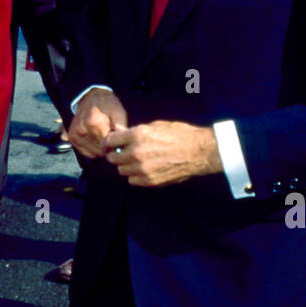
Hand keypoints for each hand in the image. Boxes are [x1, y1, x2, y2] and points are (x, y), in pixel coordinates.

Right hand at [67, 87, 129, 157]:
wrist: (91, 96)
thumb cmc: (107, 104)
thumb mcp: (118, 112)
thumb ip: (121, 127)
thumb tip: (123, 142)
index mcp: (94, 123)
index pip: (107, 145)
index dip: (114, 145)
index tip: (116, 140)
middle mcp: (82, 129)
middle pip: (99, 151)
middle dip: (106, 147)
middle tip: (109, 137)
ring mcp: (76, 133)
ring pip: (92, 153)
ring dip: (99, 148)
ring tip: (102, 137)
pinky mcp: (72, 136)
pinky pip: (84, 152)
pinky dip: (91, 149)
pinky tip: (95, 139)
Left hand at [101, 121, 221, 186]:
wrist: (198, 151)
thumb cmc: (180, 134)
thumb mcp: (156, 125)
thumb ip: (135, 131)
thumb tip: (120, 133)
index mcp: (137, 135)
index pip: (110, 140)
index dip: (107, 142)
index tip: (108, 144)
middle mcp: (136, 152)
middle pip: (113, 157)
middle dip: (115, 154)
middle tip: (121, 153)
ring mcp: (142, 168)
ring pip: (121, 170)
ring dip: (125, 166)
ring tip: (135, 161)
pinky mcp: (150, 181)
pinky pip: (132, 180)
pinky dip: (134, 176)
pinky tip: (142, 170)